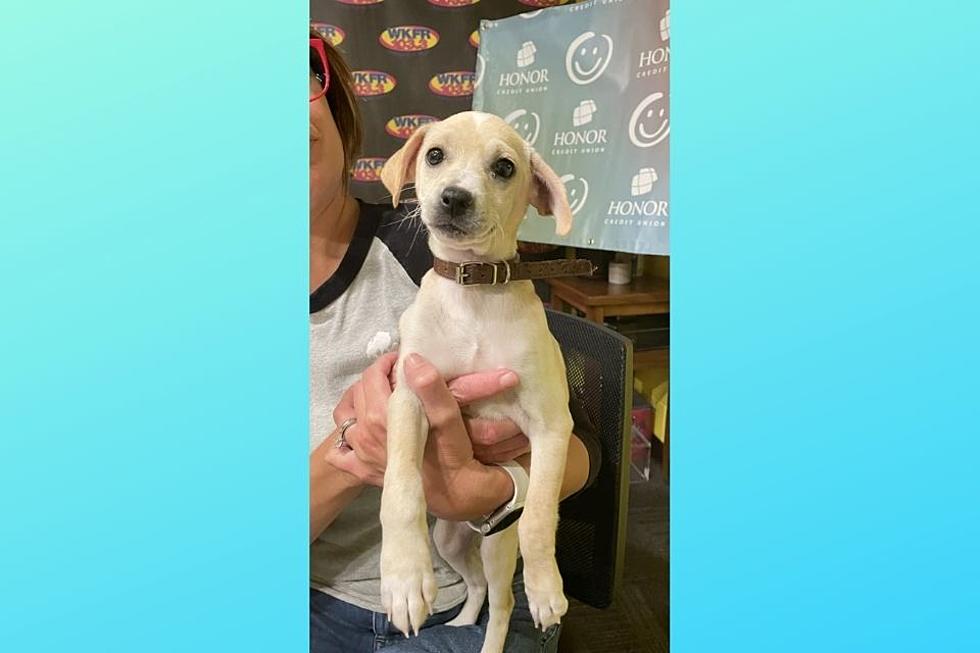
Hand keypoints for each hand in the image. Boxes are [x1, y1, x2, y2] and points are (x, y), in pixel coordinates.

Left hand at [325, 353, 522, 518]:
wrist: (460, 497)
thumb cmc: (457, 458)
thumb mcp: (450, 420)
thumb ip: (431, 389)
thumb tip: (411, 360)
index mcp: (383, 420)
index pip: (372, 377)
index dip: (388, 363)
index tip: (404, 361)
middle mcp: (366, 436)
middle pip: (359, 393)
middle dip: (376, 379)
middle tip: (398, 376)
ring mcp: (363, 455)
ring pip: (346, 416)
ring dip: (361, 401)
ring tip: (383, 398)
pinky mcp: (366, 471)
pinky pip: (341, 453)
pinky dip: (347, 439)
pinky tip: (364, 432)